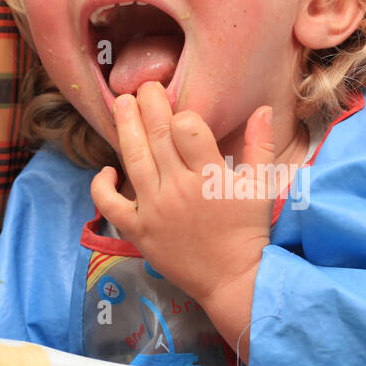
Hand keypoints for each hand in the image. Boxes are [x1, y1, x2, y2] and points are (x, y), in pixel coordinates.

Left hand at [89, 81, 276, 307]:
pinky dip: (102, 185)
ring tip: (120, 103)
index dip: (180, 113)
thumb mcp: (261, 187)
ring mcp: (155, 210)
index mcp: (209, 176)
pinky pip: (111, 204)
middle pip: (156, 135)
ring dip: (125, 127)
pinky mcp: (138, 231)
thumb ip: (260, 146)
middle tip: (143, 86)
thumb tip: (262, 108)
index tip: (177, 103)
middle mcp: (179, 189)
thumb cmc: (248, 231)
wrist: (232, 279)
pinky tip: (107, 170)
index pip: (187, 129)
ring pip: (133, 159)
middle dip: (147, 103)